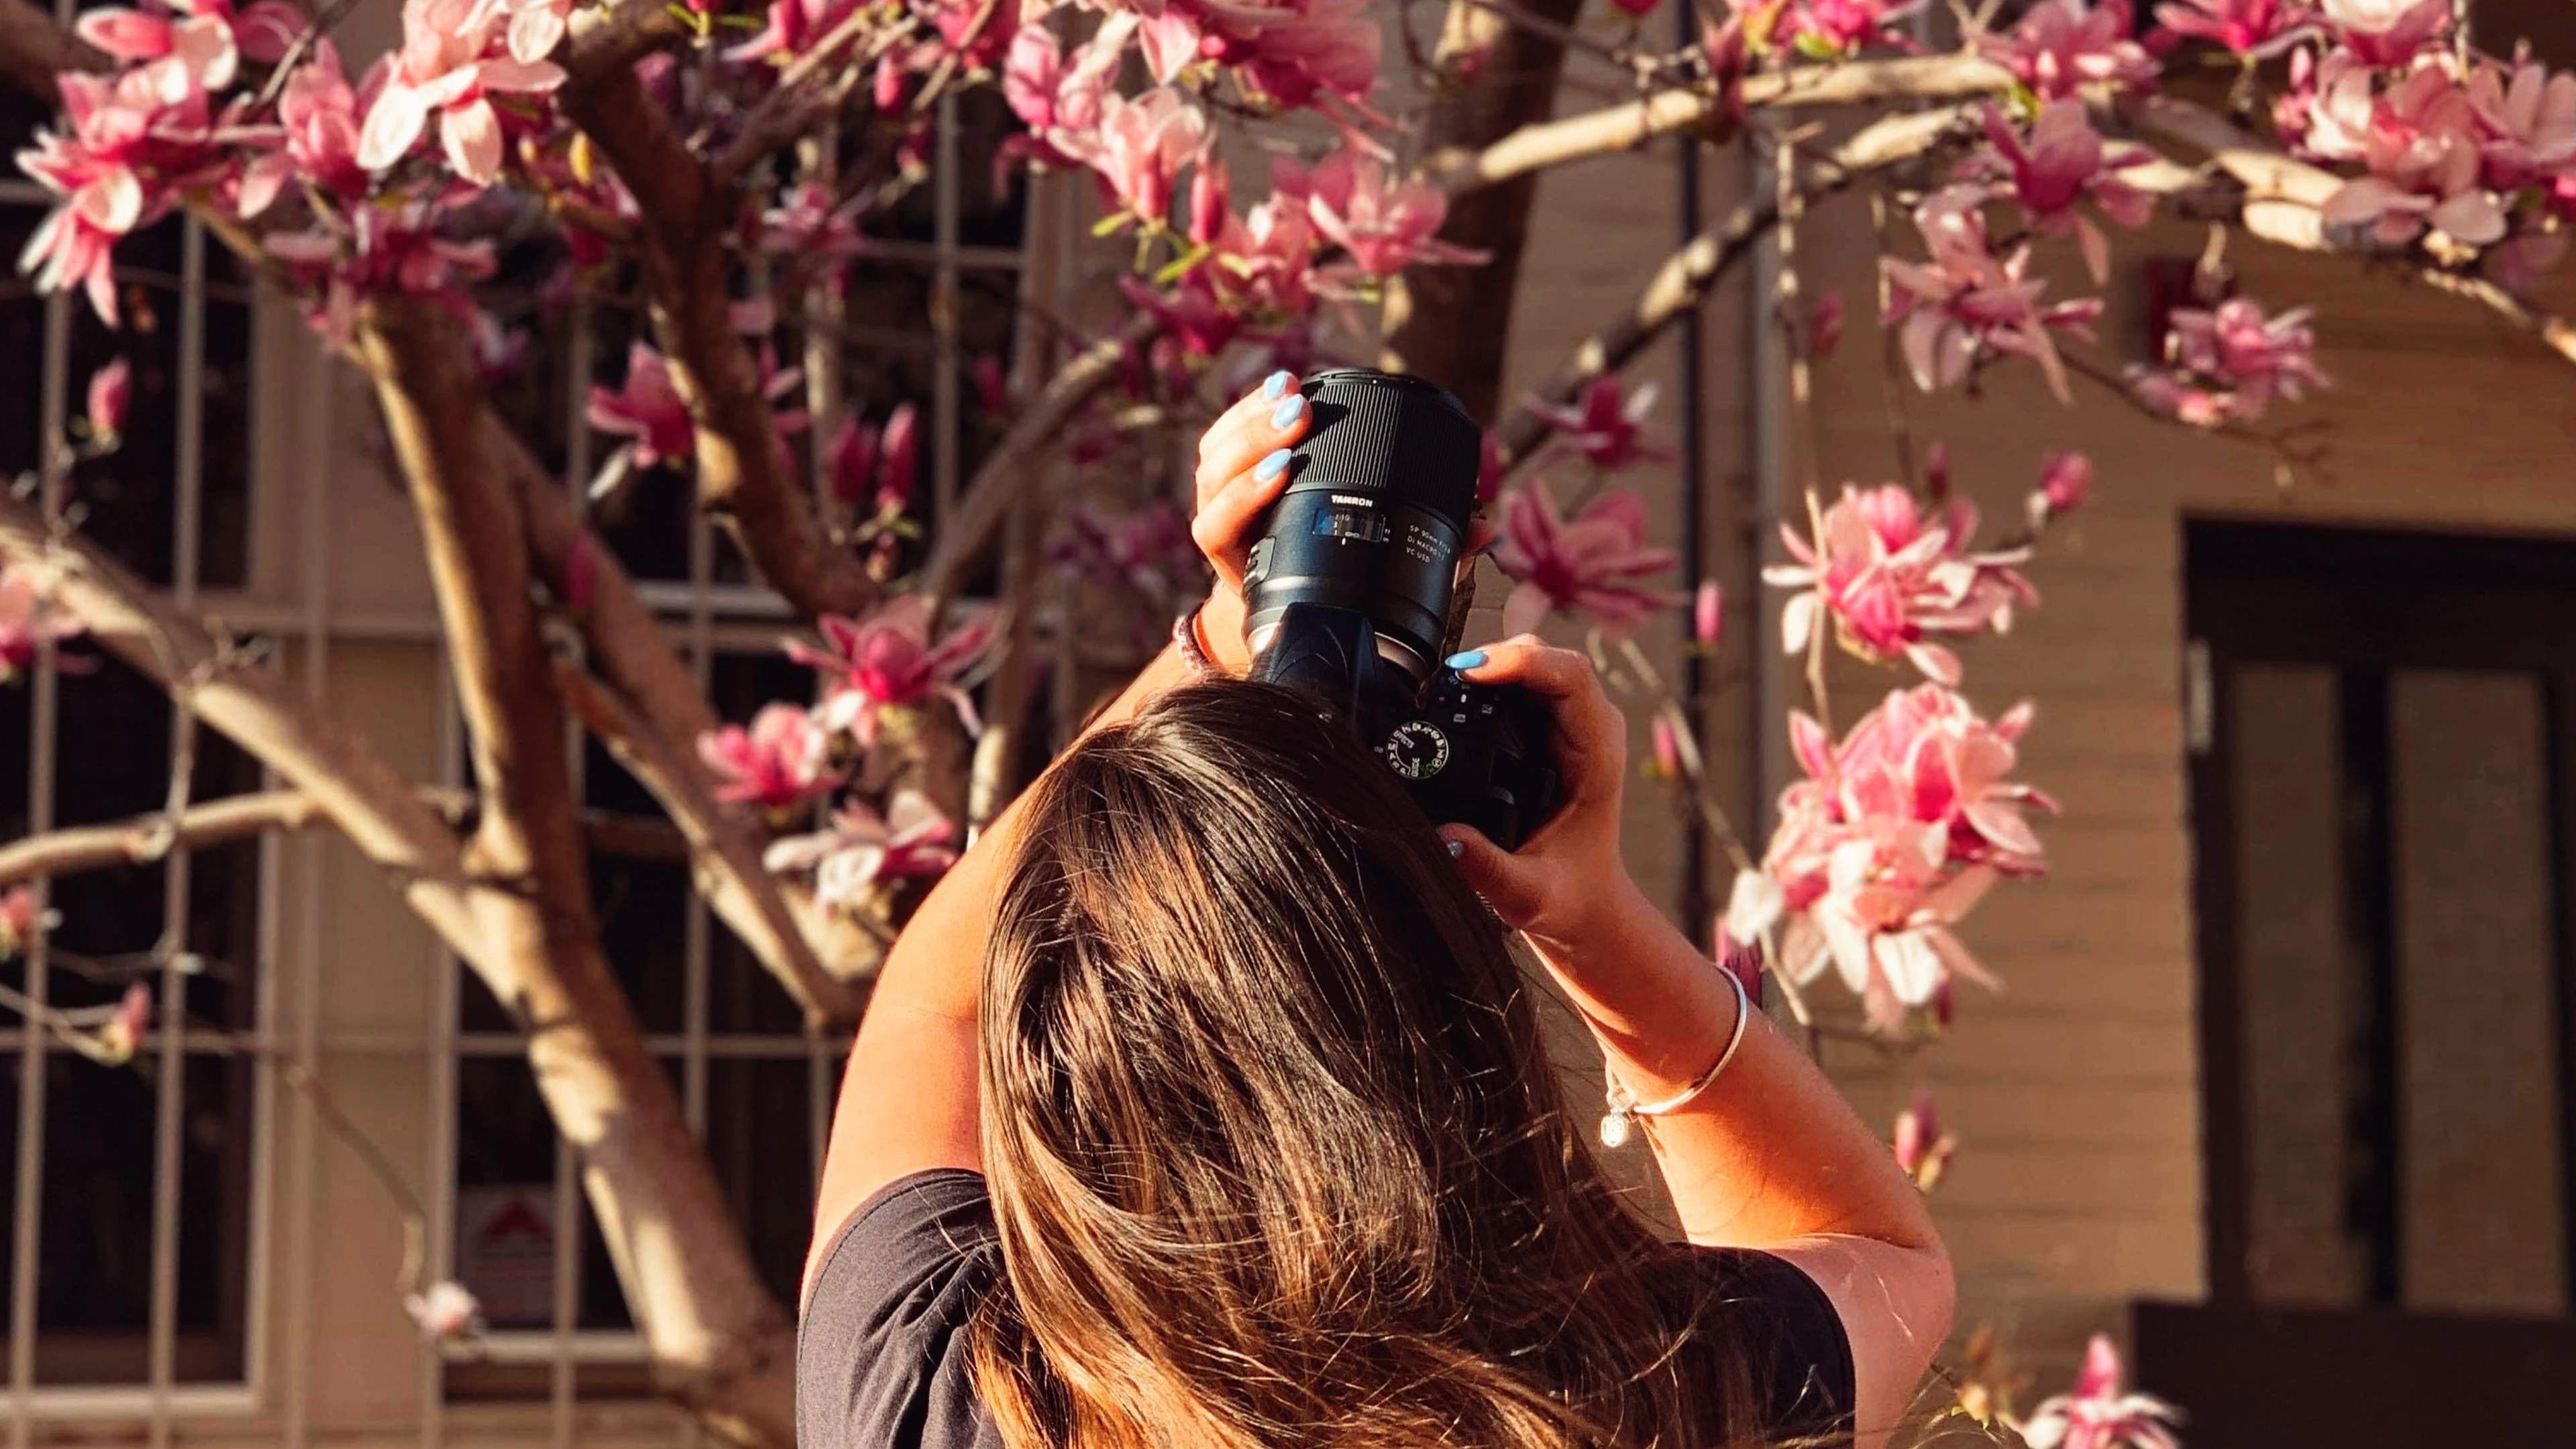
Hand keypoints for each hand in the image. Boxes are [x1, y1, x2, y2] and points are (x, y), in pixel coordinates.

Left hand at [1187, 371, 1499, 675]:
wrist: (1274, 605)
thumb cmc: (1326, 592)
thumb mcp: (1364, 587)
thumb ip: (1420, 562)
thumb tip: (1482, 533)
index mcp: (1240, 566)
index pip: (1221, 524)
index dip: (1245, 496)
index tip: (1282, 472)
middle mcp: (1224, 530)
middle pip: (1216, 476)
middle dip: (1255, 440)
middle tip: (1299, 417)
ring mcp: (1219, 499)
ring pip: (1215, 452)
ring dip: (1252, 418)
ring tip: (1296, 393)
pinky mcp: (1227, 473)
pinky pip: (1224, 433)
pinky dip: (1250, 407)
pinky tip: (1285, 383)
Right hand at [1432, 636, 1641, 949]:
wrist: (1581, 904)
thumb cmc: (1566, 896)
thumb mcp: (1527, 894)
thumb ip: (1488, 869)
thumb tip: (1446, 837)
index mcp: (1598, 755)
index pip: (1571, 678)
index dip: (1520, 662)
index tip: (1472, 673)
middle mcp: (1589, 729)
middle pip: (1547, 658)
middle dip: (1495, 657)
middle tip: (1445, 680)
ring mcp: (1568, 726)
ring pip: (1531, 664)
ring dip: (1488, 666)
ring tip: (1443, 687)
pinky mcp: (1545, 730)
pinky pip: (1518, 685)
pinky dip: (1486, 682)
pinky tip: (1456, 695)